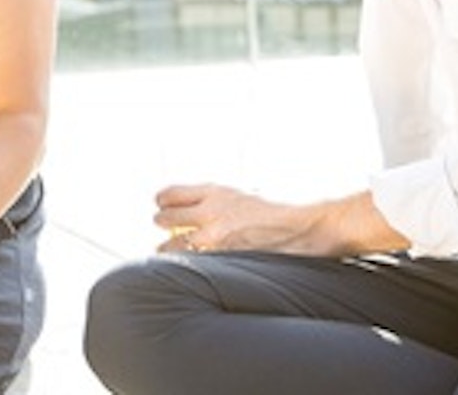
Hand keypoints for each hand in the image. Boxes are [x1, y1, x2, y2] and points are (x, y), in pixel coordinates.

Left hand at [154, 183, 318, 254]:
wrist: (297, 229)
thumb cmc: (268, 213)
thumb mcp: (237, 196)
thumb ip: (210, 200)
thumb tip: (184, 207)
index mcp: (214, 192)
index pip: (170, 194)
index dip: (162, 200)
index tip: (161, 204)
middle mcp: (211, 211)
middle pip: (165, 218)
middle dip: (161, 222)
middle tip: (160, 226)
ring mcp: (215, 237)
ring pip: (173, 245)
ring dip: (167, 248)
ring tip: (165, 250)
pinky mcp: (222, 257)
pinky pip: (192, 262)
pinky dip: (185, 263)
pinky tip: (185, 266)